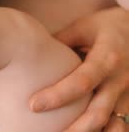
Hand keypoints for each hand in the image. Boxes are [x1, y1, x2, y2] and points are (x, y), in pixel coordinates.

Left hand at [29, 7, 128, 131]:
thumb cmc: (106, 27)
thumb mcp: (83, 27)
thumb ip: (60, 42)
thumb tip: (29, 54)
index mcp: (107, 58)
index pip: (81, 82)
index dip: (57, 96)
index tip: (33, 105)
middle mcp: (121, 80)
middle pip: (97, 113)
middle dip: (73, 129)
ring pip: (114, 127)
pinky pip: (121, 126)